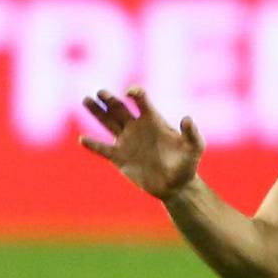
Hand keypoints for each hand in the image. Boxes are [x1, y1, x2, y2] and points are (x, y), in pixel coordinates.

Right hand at [79, 87, 204, 199]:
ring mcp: (127, 141)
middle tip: (100, 92)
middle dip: (110, 100)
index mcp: (154, 121)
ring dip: (97, 112)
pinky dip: (93, 145)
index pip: (142, 102)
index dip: (136, 94)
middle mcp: (138, 128)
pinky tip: (83, 139)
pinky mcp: (119, 157)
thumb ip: (192, 133)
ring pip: (108, 123)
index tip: (130, 93)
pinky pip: (102, 149)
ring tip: (86, 100)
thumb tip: (187, 118)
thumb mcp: (194, 148)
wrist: (176, 185)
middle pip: (120, 109)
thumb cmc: (187, 164)